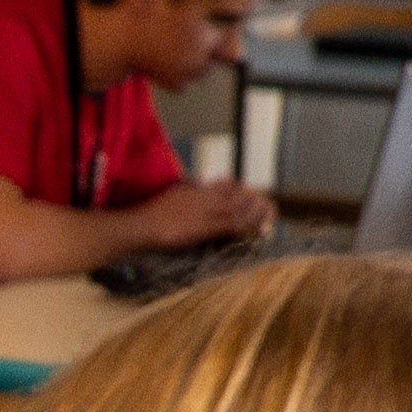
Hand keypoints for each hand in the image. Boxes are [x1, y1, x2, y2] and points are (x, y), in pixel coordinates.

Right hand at [133, 176, 275, 248]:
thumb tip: (188, 189)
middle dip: (251, 199)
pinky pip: (231, 224)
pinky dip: (247, 224)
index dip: (237, 189)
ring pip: (237, 209)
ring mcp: (205, 211)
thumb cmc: (146, 214)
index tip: (248, 193)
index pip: (222, 185)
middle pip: (234, 195)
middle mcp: (203, 197)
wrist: (140, 225)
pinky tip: (259, 226)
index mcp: (193, 189)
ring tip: (270, 212)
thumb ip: (180, 193)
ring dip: (255, 211)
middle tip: (267, 203)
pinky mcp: (205, 227)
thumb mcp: (166, 196)